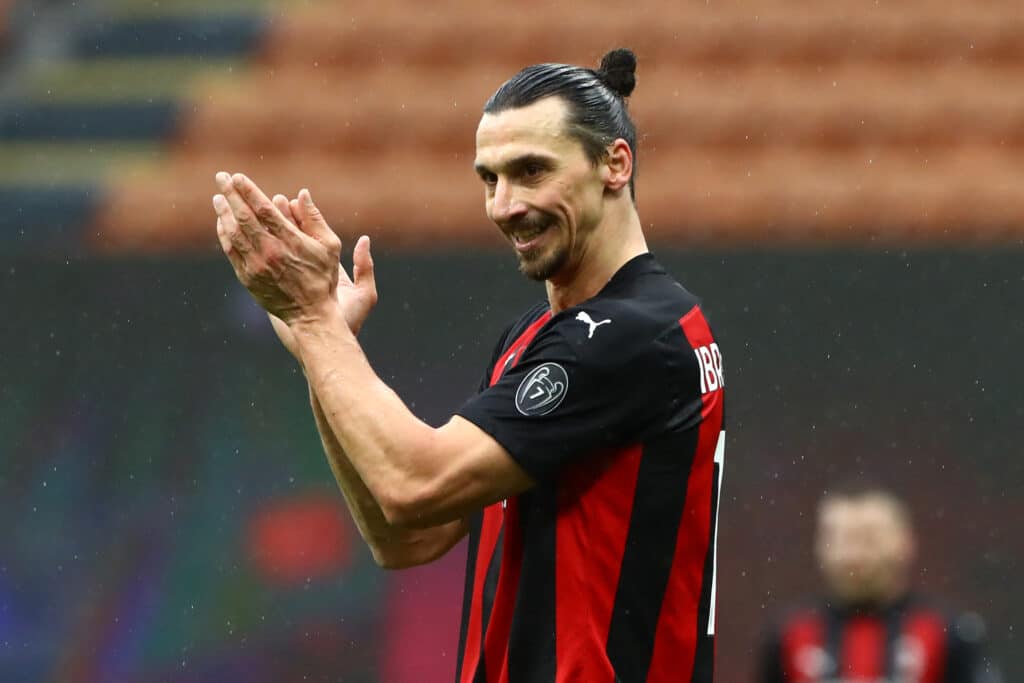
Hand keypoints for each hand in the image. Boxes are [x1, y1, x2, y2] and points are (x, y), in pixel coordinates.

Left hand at [213, 172, 376, 333]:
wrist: (310, 314)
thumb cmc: (323, 278)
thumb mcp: (329, 246)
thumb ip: (315, 218)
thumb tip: (302, 193)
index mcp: (290, 241)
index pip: (264, 209)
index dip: (249, 191)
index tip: (238, 177)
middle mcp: (270, 252)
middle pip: (244, 217)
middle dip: (231, 194)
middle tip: (221, 178)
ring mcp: (256, 266)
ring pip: (233, 233)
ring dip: (223, 212)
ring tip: (218, 198)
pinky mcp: (247, 277)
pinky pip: (231, 250)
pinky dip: (224, 233)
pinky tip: (222, 222)